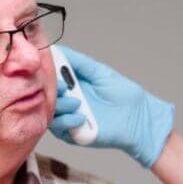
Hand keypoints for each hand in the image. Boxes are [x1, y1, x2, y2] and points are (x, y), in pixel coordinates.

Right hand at [48, 46, 174, 167]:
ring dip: (60, 105)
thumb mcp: (99, 72)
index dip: (45, 72)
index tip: (47, 67)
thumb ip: (78, 61)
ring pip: (48, 111)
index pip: (48, 76)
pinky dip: (67, 121)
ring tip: (77, 102)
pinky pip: (58, 128)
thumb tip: (55, 49)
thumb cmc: (123, 95)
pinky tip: (81, 117)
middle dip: (50, 88)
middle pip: (44, 93)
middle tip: (63, 86)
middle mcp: (65, 99)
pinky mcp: (72, 134)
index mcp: (70, 83)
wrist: (138, 118)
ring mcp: (68, 116)